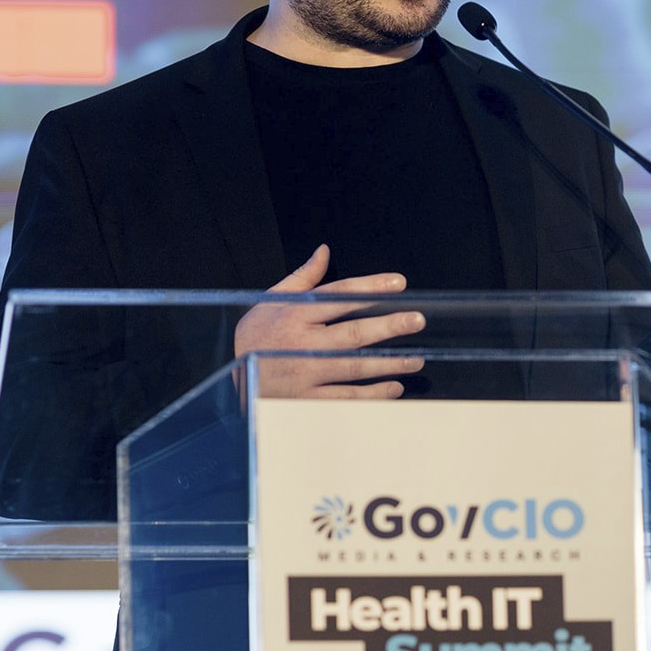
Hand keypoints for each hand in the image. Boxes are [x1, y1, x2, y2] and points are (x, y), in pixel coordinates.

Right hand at [235, 245, 426, 397]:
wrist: (233, 380)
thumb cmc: (256, 337)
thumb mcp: (271, 300)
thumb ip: (303, 278)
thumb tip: (324, 251)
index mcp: (294, 314)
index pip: (339, 296)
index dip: (370, 287)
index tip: (398, 283)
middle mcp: (301, 343)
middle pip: (352, 333)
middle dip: (388, 326)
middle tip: (416, 321)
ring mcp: (304, 374)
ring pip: (354, 368)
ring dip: (388, 364)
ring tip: (416, 358)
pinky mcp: (306, 400)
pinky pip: (346, 398)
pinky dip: (373, 394)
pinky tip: (394, 387)